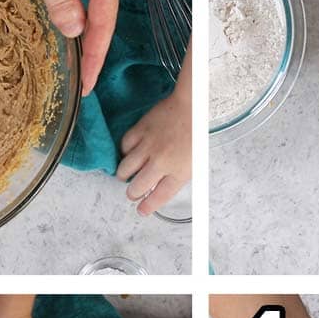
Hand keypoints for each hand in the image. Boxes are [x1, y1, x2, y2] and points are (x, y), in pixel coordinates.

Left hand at [0, 0, 123, 95]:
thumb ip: (60, 1)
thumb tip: (75, 32)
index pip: (103, 24)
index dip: (95, 57)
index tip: (88, 85)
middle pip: (103, 18)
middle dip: (92, 51)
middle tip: (83, 84)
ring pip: (93, 8)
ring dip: (84, 35)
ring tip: (77, 66)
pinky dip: (76, 15)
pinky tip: (67, 31)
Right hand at [116, 44, 192, 215]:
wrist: (190, 106)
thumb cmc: (194, 134)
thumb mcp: (193, 163)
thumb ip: (176, 178)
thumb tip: (157, 189)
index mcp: (179, 172)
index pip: (159, 196)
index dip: (147, 206)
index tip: (141, 210)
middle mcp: (162, 162)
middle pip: (137, 187)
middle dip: (132, 193)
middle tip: (133, 191)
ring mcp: (148, 147)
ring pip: (124, 170)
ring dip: (124, 175)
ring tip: (128, 174)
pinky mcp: (139, 132)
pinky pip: (124, 148)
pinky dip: (125, 153)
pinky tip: (130, 153)